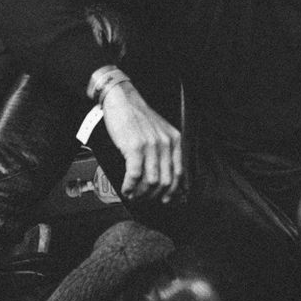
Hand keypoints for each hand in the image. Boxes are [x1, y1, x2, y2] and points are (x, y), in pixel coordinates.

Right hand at [100, 79, 183, 202]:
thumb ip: (165, 150)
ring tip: (134, 195)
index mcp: (174, 140)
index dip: (173, 191)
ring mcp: (150, 145)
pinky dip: (130, 186)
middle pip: (166, 181)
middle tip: (145, 199)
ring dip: (141, 193)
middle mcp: (165, 143)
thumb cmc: (137, 116)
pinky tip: (126, 189)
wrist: (122, 100)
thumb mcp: (159, 131)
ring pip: (151, 181)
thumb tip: (164, 174)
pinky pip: (135, 175)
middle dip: (155, 195)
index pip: (179, 173)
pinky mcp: (134, 147)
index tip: (166, 200)